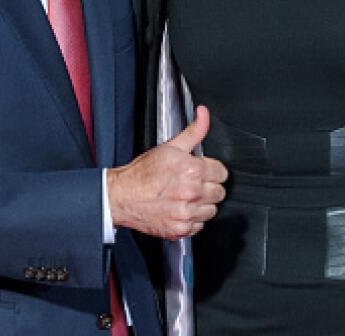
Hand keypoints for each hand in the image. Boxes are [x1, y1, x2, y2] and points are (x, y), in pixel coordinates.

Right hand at [107, 105, 227, 239]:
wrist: (122, 196)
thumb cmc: (143, 173)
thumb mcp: (170, 146)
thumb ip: (194, 131)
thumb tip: (204, 114)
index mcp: (192, 171)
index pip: (222, 173)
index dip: (212, 170)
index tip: (202, 172)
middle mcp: (191, 193)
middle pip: (219, 193)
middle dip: (208, 187)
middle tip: (192, 184)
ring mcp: (186, 213)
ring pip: (212, 210)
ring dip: (202, 204)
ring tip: (186, 197)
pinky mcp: (180, 229)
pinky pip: (199, 225)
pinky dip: (192, 219)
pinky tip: (180, 209)